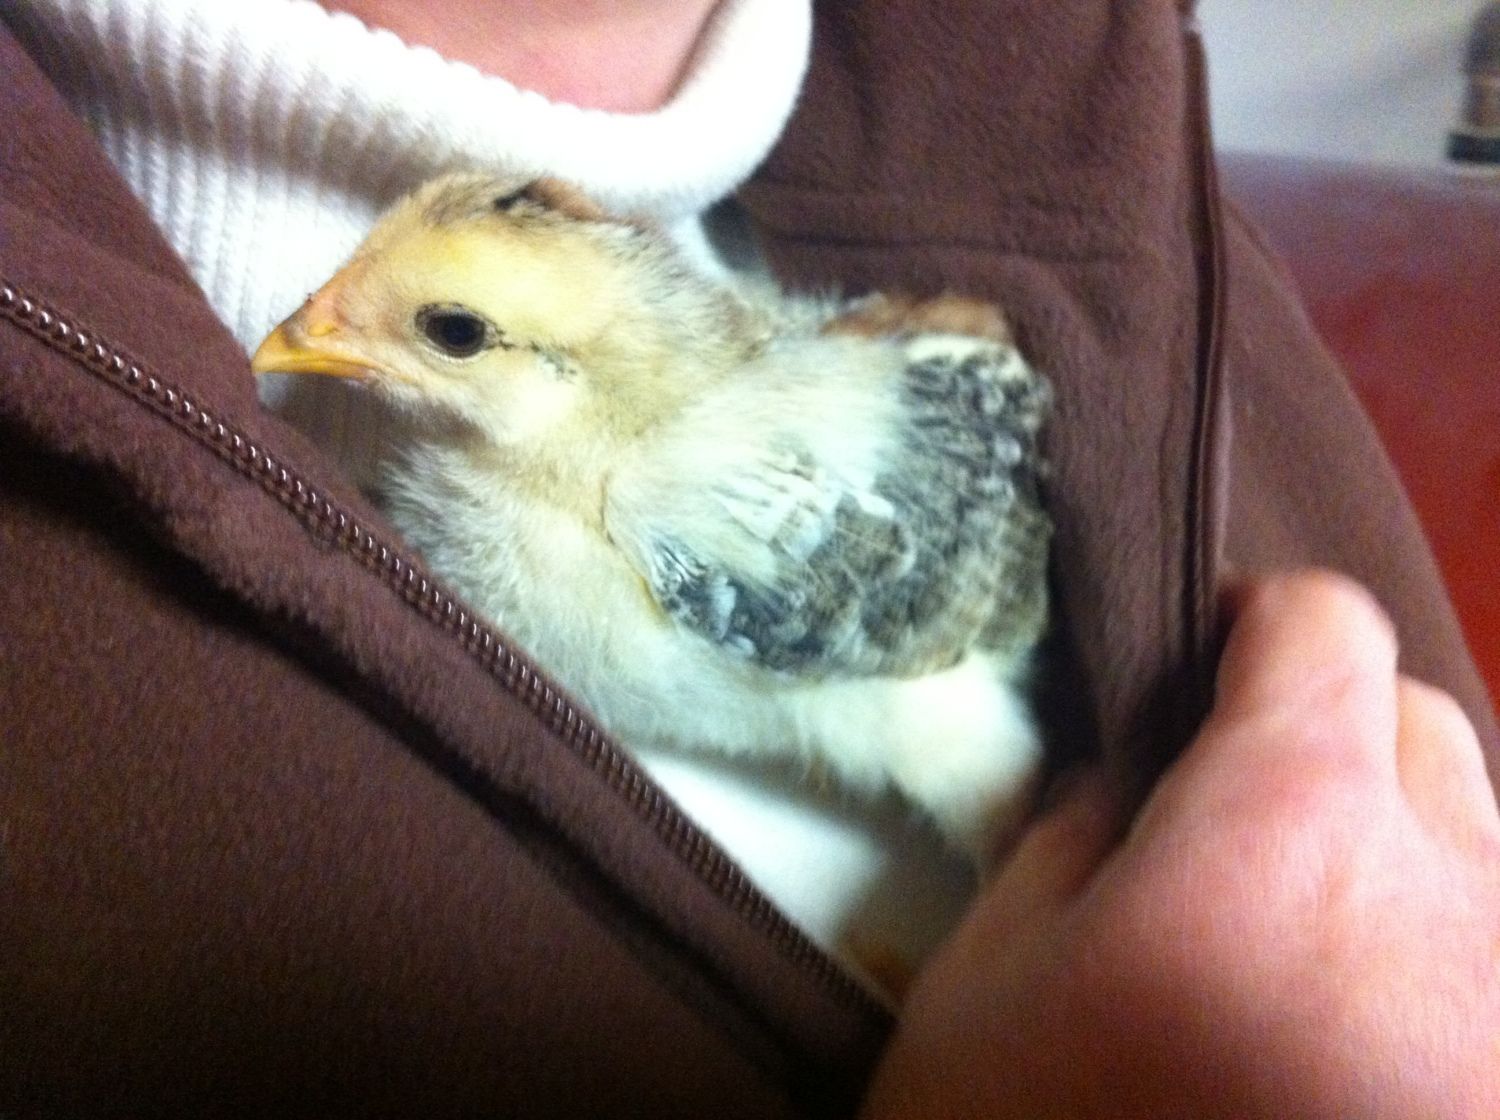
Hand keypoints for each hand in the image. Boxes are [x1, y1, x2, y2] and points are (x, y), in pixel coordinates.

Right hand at [860, 571, 1499, 1118]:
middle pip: (1421, 721)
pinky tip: (1355, 1018)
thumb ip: (1080, 823)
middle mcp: (1453, 906)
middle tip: (1230, 802)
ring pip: (1483, 842)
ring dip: (1394, 840)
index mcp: (1289, 835)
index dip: (1253, 621)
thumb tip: (1143, 758)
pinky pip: (1496, 952)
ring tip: (1301, 928)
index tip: (1200, 657)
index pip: (1321, 630)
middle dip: (1327, 725)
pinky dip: (1435, 944)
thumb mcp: (994, 971)